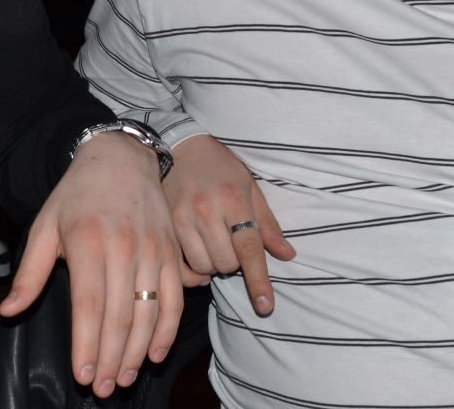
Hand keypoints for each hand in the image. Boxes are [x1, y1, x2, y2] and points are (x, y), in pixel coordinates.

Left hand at [0, 132, 181, 398]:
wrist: (121, 156)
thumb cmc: (77, 194)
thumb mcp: (45, 225)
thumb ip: (29, 272)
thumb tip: (9, 312)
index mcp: (88, 243)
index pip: (89, 305)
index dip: (86, 345)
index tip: (81, 375)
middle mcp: (124, 248)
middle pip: (120, 316)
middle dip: (110, 358)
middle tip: (101, 389)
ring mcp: (152, 250)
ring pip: (149, 312)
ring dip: (137, 352)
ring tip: (122, 378)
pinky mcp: (171, 252)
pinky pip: (174, 298)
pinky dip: (167, 330)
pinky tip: (154, 353)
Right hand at [163, 134, 295, 315]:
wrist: (179, 146)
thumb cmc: (221, 167)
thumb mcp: (250, 187)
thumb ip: (267, 223)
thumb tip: (288, 255)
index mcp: (234, 199)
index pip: (249, 248)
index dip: (258, 280)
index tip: (266, 306)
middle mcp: (206, 210)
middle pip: (227, 264)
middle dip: (235, 261)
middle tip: (231, 241)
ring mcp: (181, 219)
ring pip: (204, 267)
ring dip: (214, 263)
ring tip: (214, 242)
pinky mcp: (165, 226)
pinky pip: (181, 265)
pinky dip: (194, 269)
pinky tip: (198, 256)